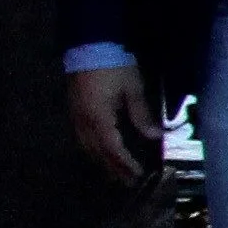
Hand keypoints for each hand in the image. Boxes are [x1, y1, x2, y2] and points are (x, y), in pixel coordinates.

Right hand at [66, 63, 158, 183]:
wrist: (89, 45)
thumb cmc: (114, 65)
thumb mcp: (132, 88)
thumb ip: (141, 114)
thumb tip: (153, 137)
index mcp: (98, 117)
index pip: (113, 148)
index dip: (125, 163)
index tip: (138, 175)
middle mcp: (83, 121)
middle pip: (98, 152)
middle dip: (114, 169)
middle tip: (130, 182)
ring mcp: (76, 116)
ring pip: (87, 147)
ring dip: (102, 162)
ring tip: (117, 174)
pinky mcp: (74, 111)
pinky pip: (83, 138)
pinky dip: (94, 150)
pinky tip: (102, 154)